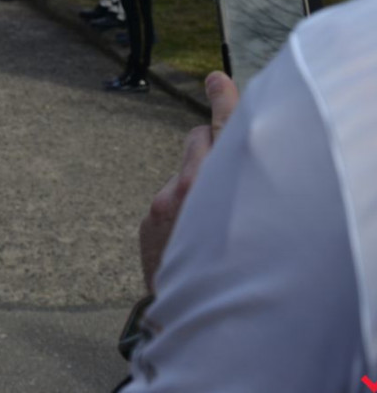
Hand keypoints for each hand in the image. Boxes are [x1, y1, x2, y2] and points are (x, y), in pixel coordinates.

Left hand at [138, 71, 238, 291]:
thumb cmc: (232, 274)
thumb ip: (243, 191)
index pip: (222, 130)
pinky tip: (195, 242)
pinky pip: (170, 203)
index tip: (215, 78)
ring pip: (184, 174)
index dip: (224, 100)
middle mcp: (185, 190)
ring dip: (199, 184)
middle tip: (227, 172)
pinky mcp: (148, 220)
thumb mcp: (249, 229)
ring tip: (215, 221)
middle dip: (212, 147)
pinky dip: (183, 212)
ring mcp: (163, 205)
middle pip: (198, 141)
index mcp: (214, 188)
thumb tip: (236, 168)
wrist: (189, 319)